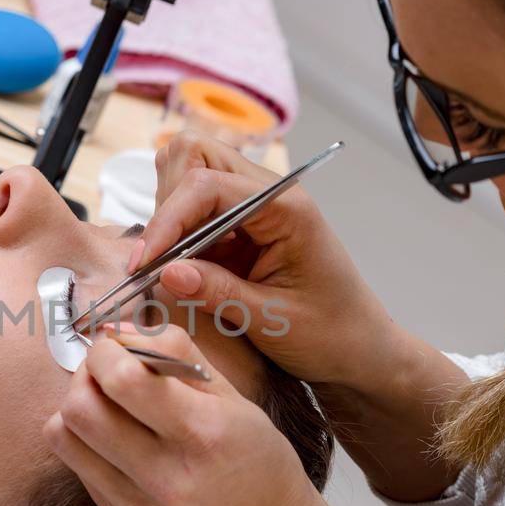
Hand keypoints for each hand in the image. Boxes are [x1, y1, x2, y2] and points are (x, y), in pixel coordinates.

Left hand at [43, 322, 333, 505]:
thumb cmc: (259, 462)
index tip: (117, 345)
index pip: (124, 378)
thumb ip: (176, 354)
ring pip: (64, 434)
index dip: (107, 349)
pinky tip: (114, 434)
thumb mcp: (236, 398)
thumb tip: (115, 329)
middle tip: (107, 368)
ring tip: (106, 400)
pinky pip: (75, 464)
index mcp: (204, 433)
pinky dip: (84, 437)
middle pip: (81, 406)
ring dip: (76, 403)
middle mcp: (166, 473)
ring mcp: (138, 503)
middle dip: (86, 371)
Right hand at [132, 133, 390, 387]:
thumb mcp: (272, 320)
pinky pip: (195, 208)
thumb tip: (165, 272)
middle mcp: (269, 194)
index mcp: (286, 208)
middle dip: (166, 202)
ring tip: (173, 265)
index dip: (168, 220)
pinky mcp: (241, 225)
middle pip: (194, 155)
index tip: (144, 263)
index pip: (207, 185)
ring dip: (171, 215)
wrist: (360, 350)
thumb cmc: (331, 334)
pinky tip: (185, 270)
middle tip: (160, 258)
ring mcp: (253, 206)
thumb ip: (216, 292)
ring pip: (189, 174)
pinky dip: (178, 232)